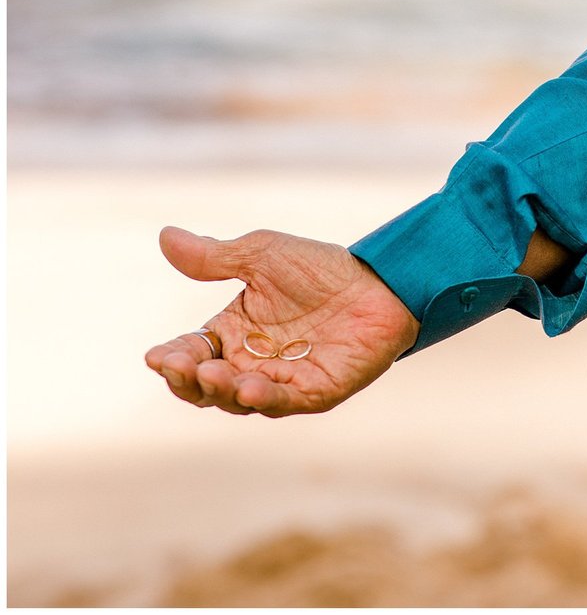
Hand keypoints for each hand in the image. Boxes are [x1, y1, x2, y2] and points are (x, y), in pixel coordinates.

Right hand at [145, 226, 419, 416]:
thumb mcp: (261, 254)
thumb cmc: (319, 267)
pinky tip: (250, 388)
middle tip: (179, 366)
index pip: (191, 352)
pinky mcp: (315, 391)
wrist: (378, 280)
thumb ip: (215, 256)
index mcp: (233, 333)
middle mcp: (252, 363)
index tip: (155, 357)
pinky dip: (265, 398)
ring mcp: (282, 381)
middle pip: (206, 385)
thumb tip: (165, 237)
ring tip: (214, 374)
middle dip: (187, 380)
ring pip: (238, 399)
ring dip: (221, 390)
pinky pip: (284, 401)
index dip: (172, 358)